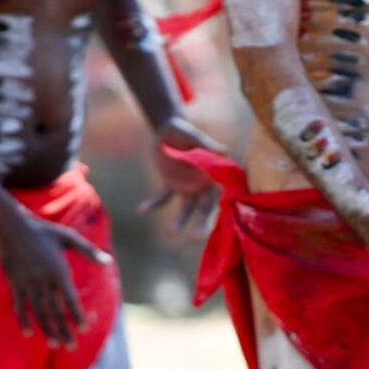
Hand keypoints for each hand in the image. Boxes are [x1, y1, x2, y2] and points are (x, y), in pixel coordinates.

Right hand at [0, 209, 111, 348]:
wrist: (10, 226)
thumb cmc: (42, 231)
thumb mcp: (68, 237)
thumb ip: (88, 251)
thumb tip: (109, 262)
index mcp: (58, 271)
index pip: (70, 300)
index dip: (77, 316)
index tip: (84, 330)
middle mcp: (43, 281)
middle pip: (55, 312)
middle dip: (64, 331)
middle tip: (72, 347)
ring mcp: (27, 284)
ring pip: (38, 313)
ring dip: (47, 331)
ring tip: (55, 345)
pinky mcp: (15, 285)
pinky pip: (20, 307)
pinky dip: (24, 321)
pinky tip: (29, 333)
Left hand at [141, 117, 225, 238]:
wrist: (168, 129)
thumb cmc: (185, 130)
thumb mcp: (193, 136)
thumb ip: (206, 145)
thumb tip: (226, 150)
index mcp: (212, 173)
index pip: (221, 193)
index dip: (222, 207)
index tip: (222, 222)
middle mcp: (202, 184)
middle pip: (204, 207)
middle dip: (200, 223)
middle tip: (196, 239)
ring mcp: (187, 187)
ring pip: (185, 208)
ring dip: (179, 221)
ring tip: (170, 233)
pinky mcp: (171, 186)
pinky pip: (163, 198)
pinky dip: (153, 204)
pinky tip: (142, 209)